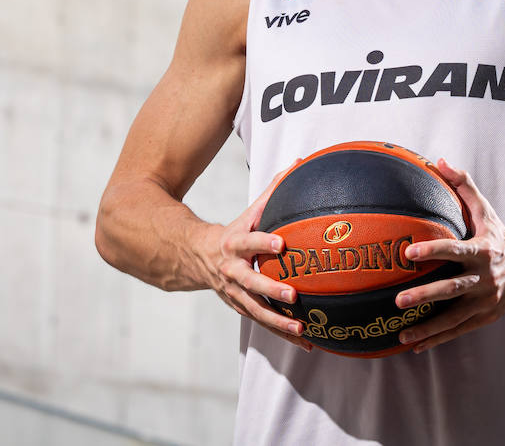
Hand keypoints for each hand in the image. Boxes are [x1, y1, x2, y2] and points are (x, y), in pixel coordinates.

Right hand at [197, 173, 313, 351]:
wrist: (197, 258)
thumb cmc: (234, 232)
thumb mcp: (247, 213)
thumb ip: (272, 192)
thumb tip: (298, 164)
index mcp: (235, 244)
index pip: (250, 241)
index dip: (264, 242)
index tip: (282, 243)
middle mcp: (233, 272)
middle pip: (252, 283)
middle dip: (272, 289)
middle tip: (294, 295)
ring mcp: (235, 294)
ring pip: (257, 311)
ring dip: (279, 322)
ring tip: (303, 329)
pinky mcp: (241, 309)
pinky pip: (263, 324)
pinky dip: (283, 334)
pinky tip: (307, 341)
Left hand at [394, 159, 504, 352]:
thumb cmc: (498, 233)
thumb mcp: (484, 208)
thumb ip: (462, 184)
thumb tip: (438, 161)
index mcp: (482, 251)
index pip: (455, 250)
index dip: (433, 250)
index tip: (409, 252)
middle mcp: (485, 278)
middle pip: (452, 289)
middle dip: (425, 295)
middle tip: (398, 299)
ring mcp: (486, 301)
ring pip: (454, 317)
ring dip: (427, 326)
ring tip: (401, 335)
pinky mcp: (485, 317)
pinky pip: (458, 330)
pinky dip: (437, 338)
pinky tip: (415, 346)